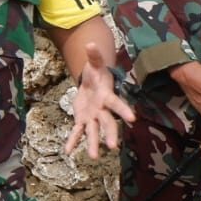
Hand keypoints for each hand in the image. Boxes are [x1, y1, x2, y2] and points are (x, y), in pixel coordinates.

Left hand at [64, 42, 134, 158]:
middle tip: (112, 147)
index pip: (117, 104)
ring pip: (94, 132)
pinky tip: (68, 151)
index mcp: (107, 96)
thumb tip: (90, 43)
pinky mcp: (82, 120)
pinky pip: (77, 132)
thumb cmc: (96, 73)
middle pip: (108, 123)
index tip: (132, 119)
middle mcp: (102, 110)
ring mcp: (93, 117)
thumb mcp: (94, 64)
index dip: (124, 111)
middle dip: (110, 134)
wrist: (90, 82)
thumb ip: (94, 56)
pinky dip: (73, 141)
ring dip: (93, 144)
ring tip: (93, 157)